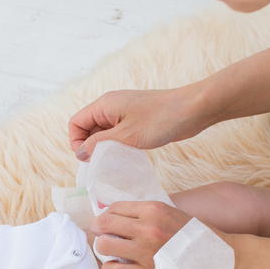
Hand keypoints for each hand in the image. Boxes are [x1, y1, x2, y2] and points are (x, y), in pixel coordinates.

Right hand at [68, 86, 208, 160]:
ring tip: (117, 161)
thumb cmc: (161, 119)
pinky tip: (128, 156)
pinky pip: (118, 135)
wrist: (193, 110)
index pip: (76, 123)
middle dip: (91, 147)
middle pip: (88, 129)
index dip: (76, 142)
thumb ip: (100, 143)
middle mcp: (111, 107)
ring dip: (106, 148)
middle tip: (103, 163)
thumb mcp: (127, 135)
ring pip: (103, 133)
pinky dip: (118, 146)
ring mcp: (124, 114)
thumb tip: (80, 153)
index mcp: (104, 105)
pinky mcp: (136, 122)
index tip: (89, 159)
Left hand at [89, 200, 194, 268]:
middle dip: (97, 228)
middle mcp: (147, 229)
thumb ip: (142, 211)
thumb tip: (112, 212)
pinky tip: (118, 266)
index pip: (114, 207)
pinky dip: (111, 268)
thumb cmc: (189, 234)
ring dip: (103, 248)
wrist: (212, 258)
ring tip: (110, 250)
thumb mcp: (169, 212)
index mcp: (153, 210)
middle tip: (101, 234)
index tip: (106, 221)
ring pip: (104, 246)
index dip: (105, 214)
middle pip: (103, 224)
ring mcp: (145, 252)